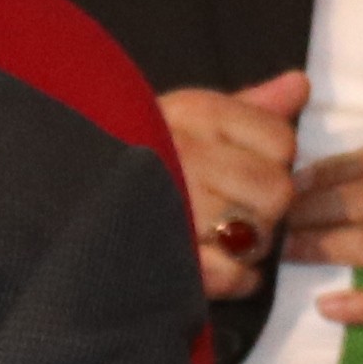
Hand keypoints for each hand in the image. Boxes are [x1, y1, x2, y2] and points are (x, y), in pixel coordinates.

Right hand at [159, 75, 308, 301]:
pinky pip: (234, 276)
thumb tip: (300, 85)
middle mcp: (189, 156)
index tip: (245, 165)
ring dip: (247, 244)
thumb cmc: (137, 151)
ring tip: (216, 236)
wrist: (63, 190)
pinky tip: (212, 263)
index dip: (273, 158)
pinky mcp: (170, 259)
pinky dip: (234, 278)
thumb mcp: (189, 116)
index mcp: (197, 116)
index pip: (282, 141)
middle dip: (264, 205)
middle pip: (277, 190)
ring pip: (259, 235)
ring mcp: (177, 208)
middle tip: (234, 209)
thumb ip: (250, 106)